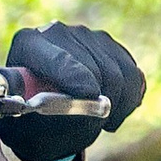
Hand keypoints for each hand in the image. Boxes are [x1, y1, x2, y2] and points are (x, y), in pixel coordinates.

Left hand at [0, 22, 144, 160]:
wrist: (42, 115)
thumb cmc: (32, 123)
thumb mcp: (32, 128)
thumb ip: (50, 114)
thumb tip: (86, 101)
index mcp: (28, 46)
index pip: (57, 58)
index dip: (75, 75)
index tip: (89, 94)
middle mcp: (59, 33)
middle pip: (94, 68)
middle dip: (97, 102)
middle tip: (93, 126)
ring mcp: (87, 36)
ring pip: (118, 74)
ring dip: (115, 106)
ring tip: (100, 121)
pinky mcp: (111, 46)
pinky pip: (133, 75)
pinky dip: (129, 100)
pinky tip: (114, 111)